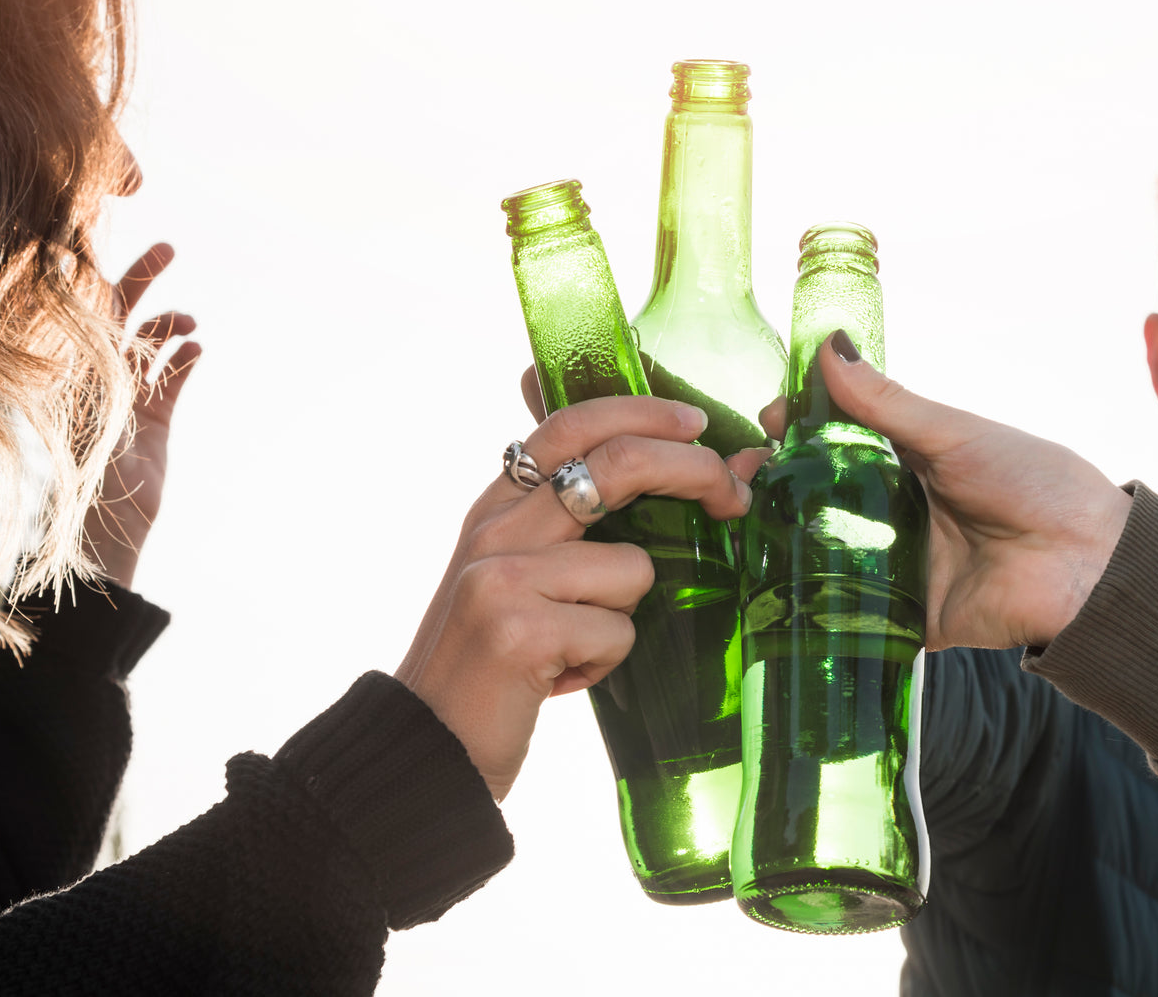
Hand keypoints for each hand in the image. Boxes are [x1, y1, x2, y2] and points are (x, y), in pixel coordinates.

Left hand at [83, 244, 201, 587]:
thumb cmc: (87, 461)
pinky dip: (186, 359)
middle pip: (122, 315)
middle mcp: (99, 377)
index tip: (121, 240)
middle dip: (145, 280)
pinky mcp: (155, 422)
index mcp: (76, 368)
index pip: (90, 308)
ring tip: (190, 323)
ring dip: (171, 325)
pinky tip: (198, 348)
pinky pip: (174, 378)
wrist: (109, 523)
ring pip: (153, 344)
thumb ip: (94, 348)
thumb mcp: (89, 398)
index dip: (107, 272)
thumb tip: (84, 285)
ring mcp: (128, 397)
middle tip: (170, 247)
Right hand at [396, 395, 753, 801]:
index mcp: (495, 508)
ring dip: (625, 616)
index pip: (571, 423)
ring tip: (576, 647)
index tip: (695, 421)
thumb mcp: (518, 578)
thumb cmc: (493, 665)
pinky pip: (618, 630)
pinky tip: (560, 678)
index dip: (641, 410)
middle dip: (693, 470)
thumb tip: (687, 478)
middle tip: (732, 495)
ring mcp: (502, 578)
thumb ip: (576, 529)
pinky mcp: (519, 632)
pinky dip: (605, 661)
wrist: (425, 748)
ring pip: (632, 566)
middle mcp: (493, 530)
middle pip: (616, 463)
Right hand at [751, 332, 1131, 651]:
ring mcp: (900, 566)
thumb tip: (830, 347)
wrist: (1089, 564)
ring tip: (746, 524)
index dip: (802, 428)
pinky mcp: (908, 618)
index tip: (769, 419)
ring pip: (829, 555)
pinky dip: (820, 609)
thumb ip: (888, 403)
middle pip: (825, 497)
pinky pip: (855, 617)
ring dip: (787, 543)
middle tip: (743, 476)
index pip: (842, 440)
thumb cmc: (1035, 483)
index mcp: (913, 461)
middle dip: (780, 486)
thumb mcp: (956, 435)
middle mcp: (899, 512)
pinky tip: (775, 592)